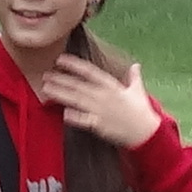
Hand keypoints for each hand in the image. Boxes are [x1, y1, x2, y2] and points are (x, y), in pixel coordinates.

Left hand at [28, 49, 162, 150]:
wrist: (146, 132)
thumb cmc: (141, 111)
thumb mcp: (138, 90)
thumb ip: (134, 77)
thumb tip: (136, 66)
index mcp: (111, 86)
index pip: (89, 71)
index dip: (74, 64)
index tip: (60, 59)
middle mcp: (104, 96)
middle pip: (78, 86)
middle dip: (60, 79)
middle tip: (45, 75)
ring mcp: (100, 111)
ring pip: (76, 100)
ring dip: (60, 94)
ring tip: (46, 89)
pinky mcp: (99, 126)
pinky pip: (83, 120)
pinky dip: (73, 116)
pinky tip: (62, 112)